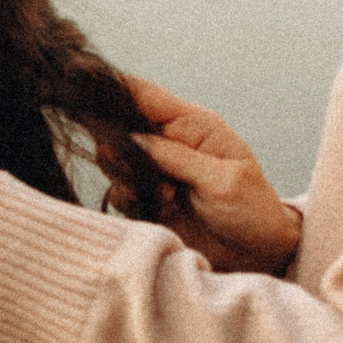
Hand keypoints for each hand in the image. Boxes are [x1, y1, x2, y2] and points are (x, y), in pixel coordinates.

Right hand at [116, 77, 301, 273]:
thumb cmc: (253, 211)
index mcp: (193, 126)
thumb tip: (131, 139)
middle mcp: (169, 144)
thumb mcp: (222, 181)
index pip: (144, 95)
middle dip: (117, 145)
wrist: (259, 255)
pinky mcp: (146, 199)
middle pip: (119, 125)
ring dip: (127, 176)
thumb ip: (175, 157)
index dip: (113, 88)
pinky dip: (129, 199)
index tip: (83, 87)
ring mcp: (156, 172)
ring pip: (113, 160)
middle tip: (135, 167)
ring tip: (163, 195)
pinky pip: (119, 191)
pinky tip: (159, 208)